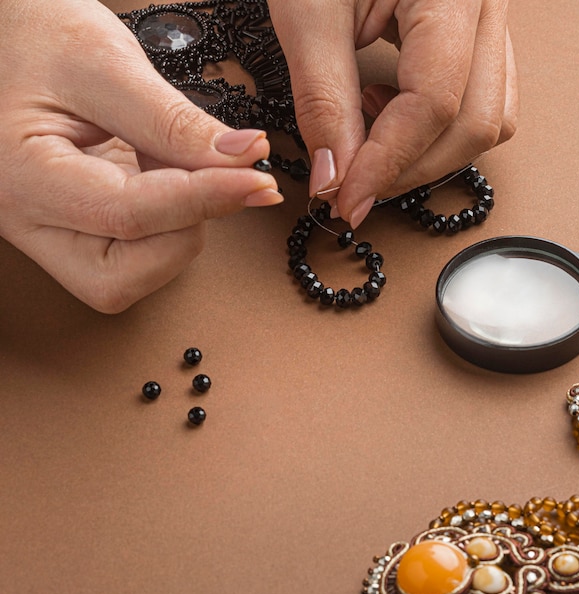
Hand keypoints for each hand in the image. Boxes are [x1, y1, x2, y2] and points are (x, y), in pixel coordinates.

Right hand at [0, 0, 282, 312]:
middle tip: (199, 173)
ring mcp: (50, 231)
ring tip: (166, 161)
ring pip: (127, 277)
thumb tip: (242, 160)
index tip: (257, 180)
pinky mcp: (74, 230)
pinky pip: (131, 257)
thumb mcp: (103, 61)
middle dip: (179, 235)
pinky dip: (165, 226)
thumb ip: (174, 121)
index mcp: (23, 177)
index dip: (205, 199)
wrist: (2, 38)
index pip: (129, 215)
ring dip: (174, 232)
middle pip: (119, 278)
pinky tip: (158, 177)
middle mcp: (30, 221)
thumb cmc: (31, 35)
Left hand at [267, 0, 517, 227]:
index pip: (435, 103)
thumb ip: (324, 103)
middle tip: (352, 188)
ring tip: (369, 139)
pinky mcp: (475, 33)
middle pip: (475, 122)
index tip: (346, 201)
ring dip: (426, 153)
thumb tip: (335, 180)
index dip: (388, 164)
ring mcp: (489, 19)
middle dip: (409, 169)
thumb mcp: (308, 16)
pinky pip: (483, 101)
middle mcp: (488, 3)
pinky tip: (388, 111)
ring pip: (489, 119)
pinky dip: (436, 129)